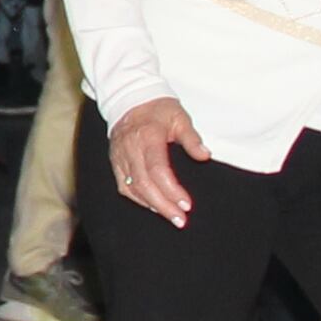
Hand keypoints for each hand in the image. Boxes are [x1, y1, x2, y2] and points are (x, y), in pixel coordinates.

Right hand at [108, 99, 205, 225]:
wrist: (130, 100)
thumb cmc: (158, 110)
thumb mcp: (179, 117)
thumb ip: (192, 138)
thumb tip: (204, 155)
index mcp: (147, 136)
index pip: (158, 170)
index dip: (171, 190)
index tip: (186, 204)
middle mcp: (130, 148)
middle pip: (144, 184)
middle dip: (163, 206)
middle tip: (180, 220)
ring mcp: (119, 157)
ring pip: (132, 189)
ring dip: (152, 206)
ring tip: (171, 217)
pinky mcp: (115, 162)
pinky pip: (124, 187)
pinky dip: (139, 199)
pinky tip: (154, 206)